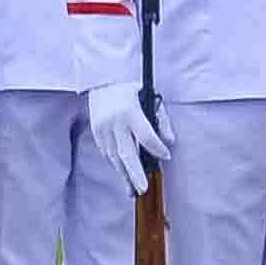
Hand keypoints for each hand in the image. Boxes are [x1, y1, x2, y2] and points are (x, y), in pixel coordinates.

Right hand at [82, 80, 167, 196]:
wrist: (101, 75)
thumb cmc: (129, 86)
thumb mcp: (150, 97)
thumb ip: (161, 120)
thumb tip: (170, 141)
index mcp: (130, 111)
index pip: (147, 137)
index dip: (158, 149)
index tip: (166, 156)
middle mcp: (115, 121)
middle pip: (126, 153)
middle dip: (135, 174)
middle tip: (143, 189)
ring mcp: (103, 127)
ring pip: (114, 156)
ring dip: (124, 172)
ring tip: (133, 187)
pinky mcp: (96, 130)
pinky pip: (106, 151)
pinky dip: (115, 162)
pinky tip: (123, 170)